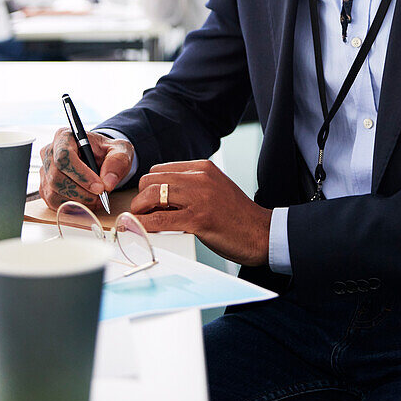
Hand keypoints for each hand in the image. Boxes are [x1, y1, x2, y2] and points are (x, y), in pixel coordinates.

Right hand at [39, 128, 134, 210]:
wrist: (100, 159)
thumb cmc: (107, 152)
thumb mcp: (120, 150)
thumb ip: (117, 162)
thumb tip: (108, 183)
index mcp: (64, 136)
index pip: (64, 156)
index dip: (81, 174)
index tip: (99, 187)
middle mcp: (50, 152)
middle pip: (56, 177)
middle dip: (81, 192)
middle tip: (100, 197)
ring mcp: (45, 171)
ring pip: (53, 192)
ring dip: (77, 202)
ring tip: (96, 200)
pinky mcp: (45, 187)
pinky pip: (53, 202)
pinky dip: (71, 207)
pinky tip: (87, 203)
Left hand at [130, 160, 271, 267]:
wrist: (261, 233)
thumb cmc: (237, 216)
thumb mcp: (214, 189)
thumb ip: (190, 187)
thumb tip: (158, 198)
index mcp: (204, 167)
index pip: (160, 169)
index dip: (148, 187)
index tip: (146, 202)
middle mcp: (200, 177)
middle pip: (152, 180)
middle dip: (140, 198)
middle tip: (141, 213)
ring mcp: (199, 197)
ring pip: (151, 195)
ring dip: (138, 210)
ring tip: (139, 221)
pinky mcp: (198, 219)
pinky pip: (159, 220)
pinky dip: (143, 225)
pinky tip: (138, 230)